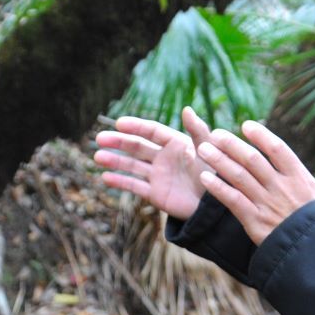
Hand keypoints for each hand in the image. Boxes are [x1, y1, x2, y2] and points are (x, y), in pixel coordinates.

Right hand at [93, 107, 215, 220]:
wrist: (216, 206)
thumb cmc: (217, 174)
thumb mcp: (209, 150)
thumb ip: (198, 131)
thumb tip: (186, 109)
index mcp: (175, 143)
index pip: (151, 131)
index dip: (135, 126)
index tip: (119, 123)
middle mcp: (163, 157)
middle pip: (136, 147)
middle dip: (118, 142)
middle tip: (100, 138)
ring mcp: (157, 175)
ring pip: (131, 165)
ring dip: (114, 160)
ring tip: (97, 156)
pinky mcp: (154, 193)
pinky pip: (134, 186)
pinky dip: (120, 182)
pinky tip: (105, 177)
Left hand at [196, 120, 314, 243]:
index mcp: (300, 178)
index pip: (277, 149)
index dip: (261, 136)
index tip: (246, 126)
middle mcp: (281, 187)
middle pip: (252, 159)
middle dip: (231, 144)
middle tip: (215, 134)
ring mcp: (267, 203)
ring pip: (238, 176)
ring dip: (219, 160)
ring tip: (203, 149)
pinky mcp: (255, 221)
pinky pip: (232, 200)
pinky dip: (217, 187)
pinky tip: (205, 177)